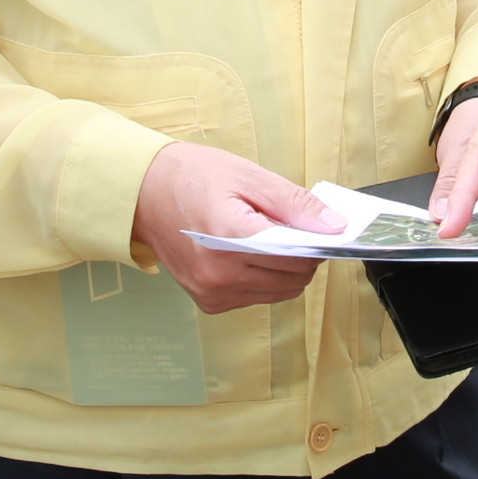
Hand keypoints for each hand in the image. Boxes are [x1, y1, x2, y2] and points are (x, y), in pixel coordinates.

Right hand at [131, 143, 339, 315]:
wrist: (143, 192)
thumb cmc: (191, 177)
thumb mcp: (249, 176)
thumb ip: (295, 204)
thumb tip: (334, 226)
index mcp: (230, 237)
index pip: (298, 257)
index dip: (315, 242)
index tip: (318, 228)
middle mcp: (219, 273)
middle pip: (293, 278)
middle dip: (302, 255)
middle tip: (288, 227)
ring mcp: (212, 291)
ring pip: (278, 292)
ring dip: (283, 269)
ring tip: (263, 237)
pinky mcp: (208, 301)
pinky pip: (255, 297)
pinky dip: (262, 278)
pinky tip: (246, 253)